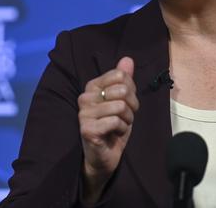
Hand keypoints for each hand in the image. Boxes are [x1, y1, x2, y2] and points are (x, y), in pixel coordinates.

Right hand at [77, 56, 138, 200]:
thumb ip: (125, 80)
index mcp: (93, 86)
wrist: (104, 156)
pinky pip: (116, 121)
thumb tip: (128, 59)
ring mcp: (84, 113)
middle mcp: (85, 97)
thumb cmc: (114, 127)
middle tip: (125, 117)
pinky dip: (122, 129)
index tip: (127, 103)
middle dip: (132, 106)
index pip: (121, 76)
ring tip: (119, 126)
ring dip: (127, 119)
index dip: (131, 90)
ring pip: (121, 106)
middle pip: (123, 90)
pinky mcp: (87, 129)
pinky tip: (114, 134)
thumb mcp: (123, 101)